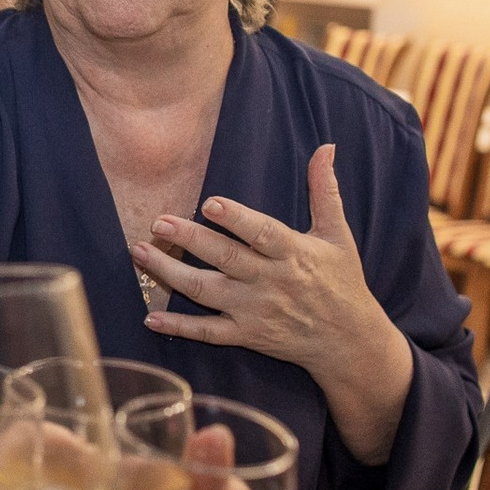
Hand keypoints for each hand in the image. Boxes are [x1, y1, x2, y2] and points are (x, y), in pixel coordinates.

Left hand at [129, 143, 412, 461]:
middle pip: (226, 259)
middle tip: (158, 223)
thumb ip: (324, 190)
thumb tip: (326, 148)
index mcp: (294, 253)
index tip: (209, 203)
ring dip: (171, 274)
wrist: (349, 342)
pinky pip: (209, 333)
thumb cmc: (342, 281)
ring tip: (140, 253)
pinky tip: (150, 318)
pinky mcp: (248, 336)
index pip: (263, 233)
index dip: (236, 219)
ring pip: (208, 292)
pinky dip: (180, 327)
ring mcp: (256, 311)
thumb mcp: (337, 234)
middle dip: (190, 241)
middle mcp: (272, 282)